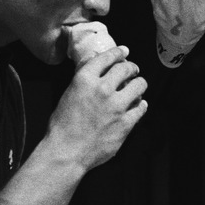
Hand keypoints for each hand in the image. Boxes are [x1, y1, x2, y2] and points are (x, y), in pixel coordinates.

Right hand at [45, 45, 147, 169]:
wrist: (66, 152)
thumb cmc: (62, 126)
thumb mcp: (68, 94)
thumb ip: (83, 77)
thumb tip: (95, 62)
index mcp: (85, 79)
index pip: (107, 57)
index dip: (118, 52)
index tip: (124, 52)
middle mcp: (102, 89)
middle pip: (126, 68)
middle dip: (132, 67)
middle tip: (132, 71)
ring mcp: (116, 106)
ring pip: (139, 85)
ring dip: (139, 84)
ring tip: (137, 87)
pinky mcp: (126, 123)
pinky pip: (141, 107)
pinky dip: (141, 105)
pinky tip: (138, 105)